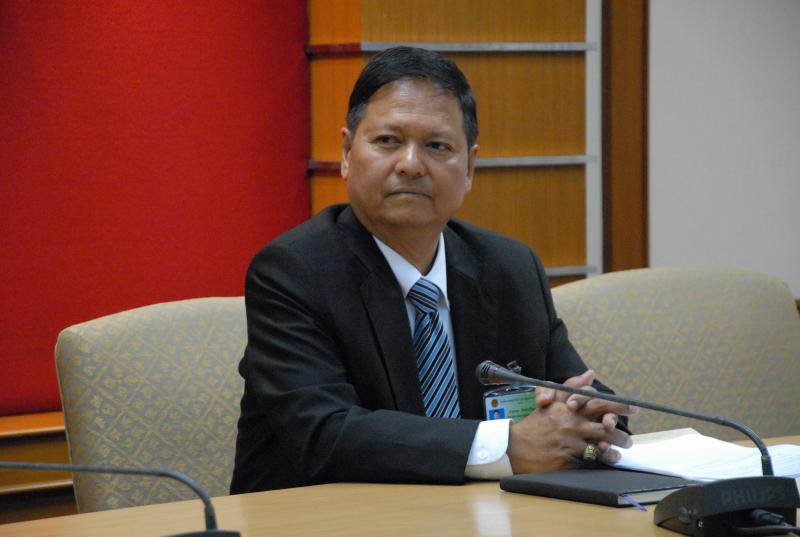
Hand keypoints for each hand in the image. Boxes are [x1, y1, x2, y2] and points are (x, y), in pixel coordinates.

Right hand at [507, 370, 636, 472]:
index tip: (635, 407)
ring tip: (623, 449)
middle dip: (622, 430)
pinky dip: (604, 458)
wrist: (516, 447)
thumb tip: (590, 373)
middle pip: (604, 424)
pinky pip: (592, 458)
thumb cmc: (536, 424)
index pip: (598, 403)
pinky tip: (610, 458)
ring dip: (616, 446)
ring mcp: (571, 441)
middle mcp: (572, 423)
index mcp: (568, 408)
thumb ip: (571, 386)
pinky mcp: (569, 458)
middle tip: (631, 438)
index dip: (618, 405)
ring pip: (602, 443)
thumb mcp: (550, 401)